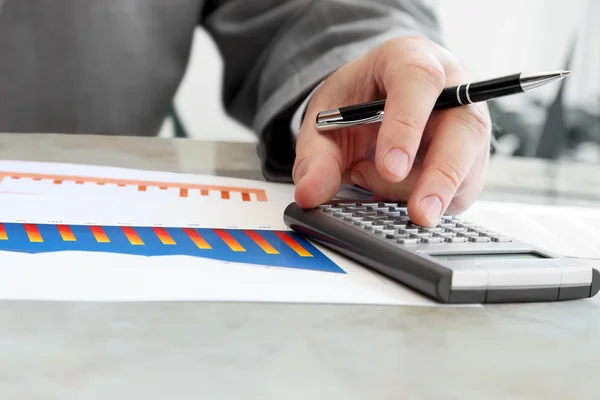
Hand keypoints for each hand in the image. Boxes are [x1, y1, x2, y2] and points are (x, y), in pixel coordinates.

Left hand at [293, 36, 491, 226]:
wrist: (373, 101)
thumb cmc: (356, 100)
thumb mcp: (325, 118)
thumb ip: (317, 155)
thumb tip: (311, 192)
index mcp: (410, 59)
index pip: (419, 81)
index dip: (407, 125)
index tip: (390, 167)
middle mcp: (451, 88)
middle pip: (465, 128)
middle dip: (441, 175)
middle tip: (418, 212)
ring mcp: (467, 126)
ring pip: (467, 166)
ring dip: (422, 191)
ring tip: (368, 176)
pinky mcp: (472, 161)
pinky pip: (461, 191)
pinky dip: (424, 200)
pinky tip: (390, 187)